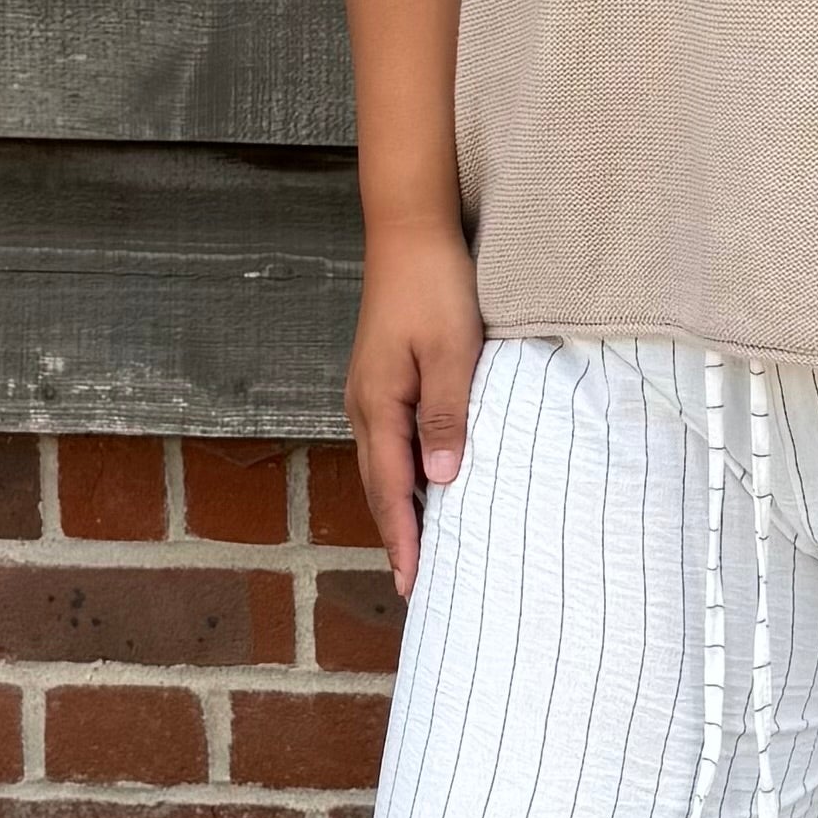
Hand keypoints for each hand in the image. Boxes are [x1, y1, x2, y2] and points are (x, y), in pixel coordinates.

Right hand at [345, 220, 484, 599]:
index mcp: (379, 406)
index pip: (392, 490)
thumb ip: (447, 417)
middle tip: (415, 583)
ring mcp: (369, 393)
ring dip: (397, 508)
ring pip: (381, 466)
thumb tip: (441, 480)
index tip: (413, 584)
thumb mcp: (453, 352)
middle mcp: (364, 406)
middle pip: (378, 486)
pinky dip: (401, 475)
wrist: (409, 233)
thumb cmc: (435, 287)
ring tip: (418, 548)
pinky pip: (388, 443)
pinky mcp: (381, 380)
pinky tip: (421, 484)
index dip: (404, 539)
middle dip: (396, 535)